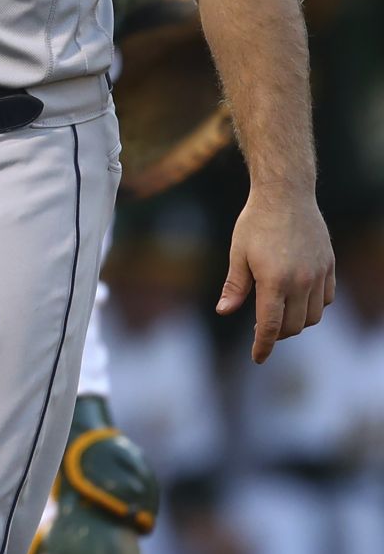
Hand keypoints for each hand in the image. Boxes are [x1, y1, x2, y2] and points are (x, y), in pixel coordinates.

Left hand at [217, 186, 334, 362]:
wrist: (286, 195)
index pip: (270, 326)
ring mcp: (319, 275)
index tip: (257, 358)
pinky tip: (298, 298)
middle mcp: (301, 282)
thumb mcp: (238, 252)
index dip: (263, 345)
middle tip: (261, 328)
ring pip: (313, 317)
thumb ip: (234, 285)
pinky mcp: (329, 267)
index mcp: (274, 281)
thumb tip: (224, 311)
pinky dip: (313, 306)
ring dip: (296, 322)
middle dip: (276, 333)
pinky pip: (325, 299)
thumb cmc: (255, 222)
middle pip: (293, 325)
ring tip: (278, 314)